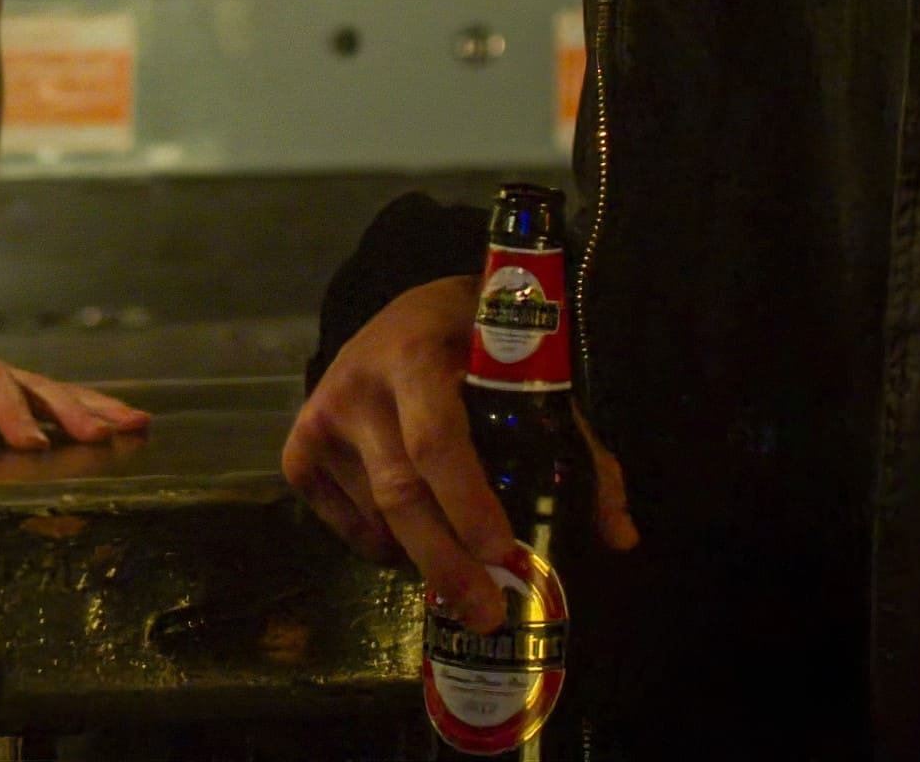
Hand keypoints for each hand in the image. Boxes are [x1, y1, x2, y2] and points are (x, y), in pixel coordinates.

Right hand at [280, 276, 637, 631]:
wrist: (413, 306)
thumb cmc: (483, 347)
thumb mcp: (535, 382)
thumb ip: (580, 456)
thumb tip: (619, 538)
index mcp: (418, 358)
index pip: (437, 441)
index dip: (467, 503)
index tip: (501, 553)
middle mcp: (359, 384)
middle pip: (400, 493)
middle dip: (445, 562)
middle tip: (485, 613)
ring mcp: (322, 414)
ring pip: (375, 512)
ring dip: (419, 549)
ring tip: (457, 567)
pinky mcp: (299, 441)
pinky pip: (338, 517)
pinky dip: (375, 542)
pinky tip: (405, 539)